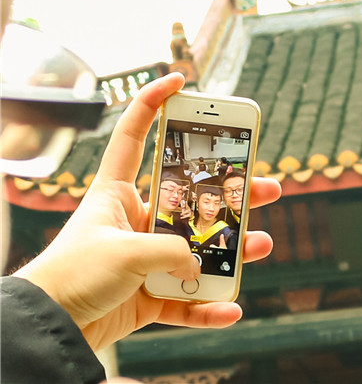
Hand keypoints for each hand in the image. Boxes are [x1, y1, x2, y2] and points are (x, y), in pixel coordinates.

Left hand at [13, 73, 280, 350]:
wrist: (51, 327)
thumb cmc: (73, 275)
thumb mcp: (125, 252)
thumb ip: (171, 250)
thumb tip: (199, 261)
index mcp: (116, 192)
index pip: (133, 135)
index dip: (152, 103)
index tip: (178, 80)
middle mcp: (135, 219)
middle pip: (190, 196)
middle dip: (229, 191)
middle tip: (264, 185)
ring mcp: (144, 257)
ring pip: (197, 247)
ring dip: (231, 248)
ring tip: (261, 243)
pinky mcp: (148, 293)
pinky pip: (186, 299)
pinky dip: (208, 305)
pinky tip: (231, 307)